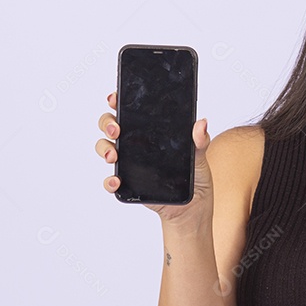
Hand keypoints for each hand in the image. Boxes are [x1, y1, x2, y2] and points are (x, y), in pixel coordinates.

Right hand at [95, 90, 214, 225]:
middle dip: (108, 123)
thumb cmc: (194, 177)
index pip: (130, 110)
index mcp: (151, 131)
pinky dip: (109, 180)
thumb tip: (201, 123)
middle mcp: (136, 144)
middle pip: (111, 125)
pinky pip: (111, 180)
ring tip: (113, 155)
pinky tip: (116, 180)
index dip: (118, 101)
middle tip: (117, 129)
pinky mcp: (128, 184)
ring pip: (105, 148)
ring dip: (104, 148)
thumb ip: (199, 141)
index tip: (115, 98)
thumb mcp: (200, 156)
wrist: (193, 207)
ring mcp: (129, 163)